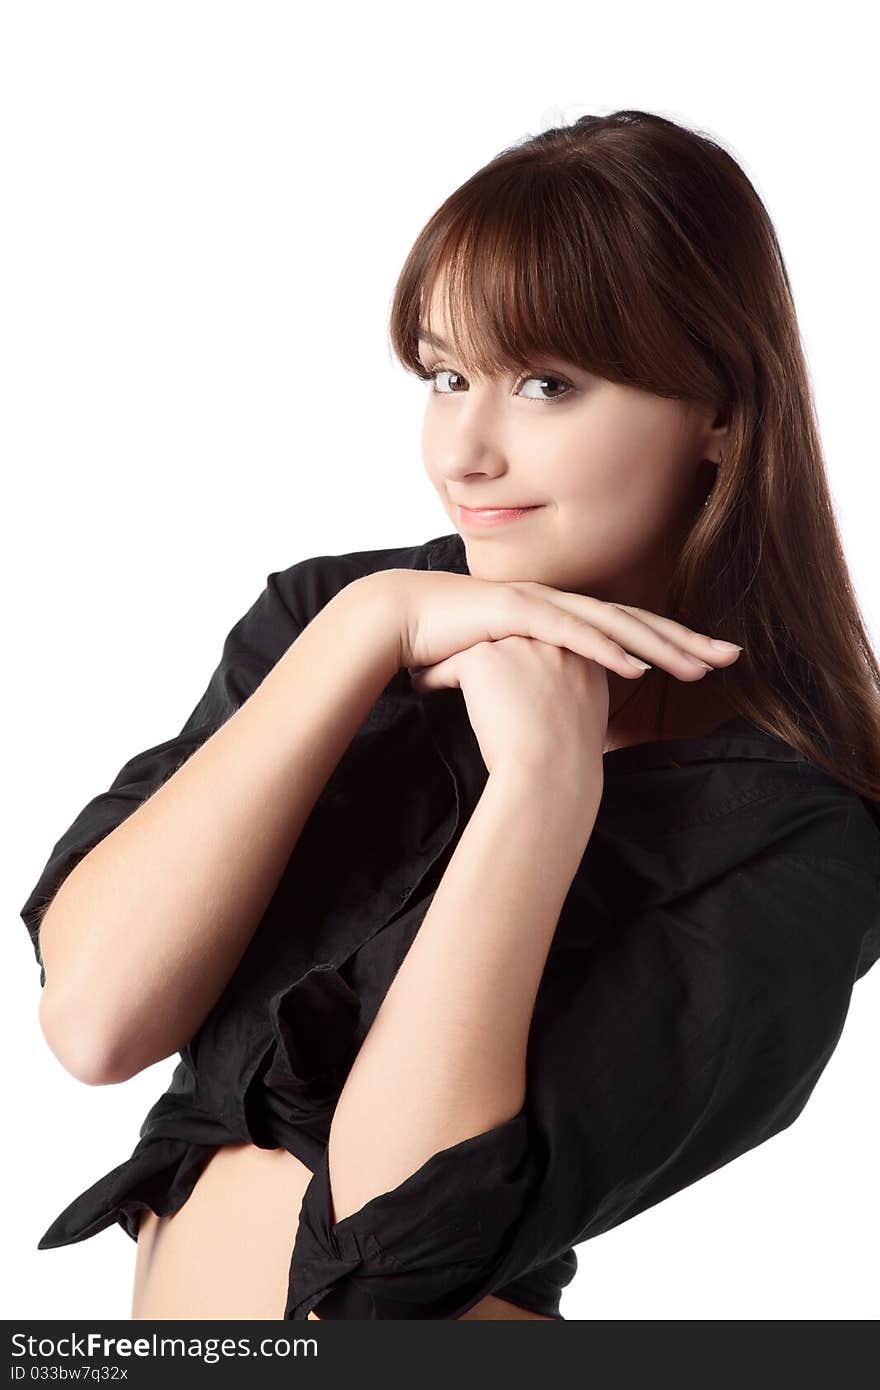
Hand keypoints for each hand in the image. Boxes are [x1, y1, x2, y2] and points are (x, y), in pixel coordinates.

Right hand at [369, 569, 742, 684]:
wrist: (398, 620)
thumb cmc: (446, 645)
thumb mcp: (502, 667)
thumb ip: (531, 677)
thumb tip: (548, 705)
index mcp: (560, 615)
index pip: (625, 630)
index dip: (669, 643)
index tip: (708, 663)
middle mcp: (559, 603)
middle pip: (634, 621)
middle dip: (685, 639)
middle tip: (732, 658)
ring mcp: (540, 602)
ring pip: (613, 623)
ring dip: (658, 644)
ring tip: (698, 666)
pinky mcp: (518, 611)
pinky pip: (571, 632)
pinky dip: (606, 648)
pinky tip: (637, 665)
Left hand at [409, 635, 608, 777]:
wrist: (552, 769)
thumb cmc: (569, 757)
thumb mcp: (589, 712)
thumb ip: (573, 690)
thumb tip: (553, 693)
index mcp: (580, 652)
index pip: (541, 643)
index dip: (520, 659)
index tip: (505, 673)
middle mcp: (548, 639)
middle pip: (510, 637)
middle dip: (491, 654)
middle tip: (472, 667)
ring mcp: (514, 643)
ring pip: (475, 646)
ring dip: (455, 661)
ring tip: (436, 670)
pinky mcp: (482, 658)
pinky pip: (447, 665)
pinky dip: (432, 677)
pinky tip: (422, 686)